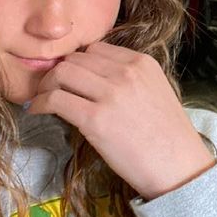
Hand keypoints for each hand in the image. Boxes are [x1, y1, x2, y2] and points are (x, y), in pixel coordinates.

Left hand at [25, 42, 215, 198]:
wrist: (179, 168)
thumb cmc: (168, 137)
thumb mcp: (156, 91)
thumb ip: (129, 78)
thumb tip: (92, 78)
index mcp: (142, 62)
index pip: (95, 49)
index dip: (78, 63)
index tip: (70, 77)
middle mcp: (126, 72)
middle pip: (75, 58)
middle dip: (58, 72)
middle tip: (49, 88)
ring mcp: (111, 94)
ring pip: (61, 73)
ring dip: (45, 85)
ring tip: (41, 99)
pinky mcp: (96, 119)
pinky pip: (55, 100)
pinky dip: (39, 103)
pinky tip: (37, 111)